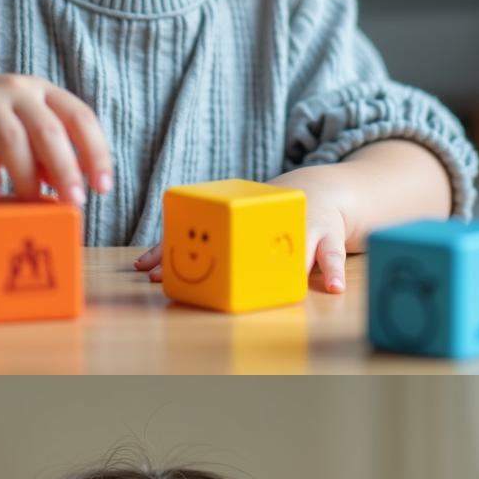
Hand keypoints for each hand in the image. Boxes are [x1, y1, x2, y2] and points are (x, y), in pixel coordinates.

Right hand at [0, 71, 112, 208]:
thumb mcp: (25, 129)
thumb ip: (47, 156)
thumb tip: (67, 191)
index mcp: (45, 92)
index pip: (80, 117)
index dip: (96, 152)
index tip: (102, 187)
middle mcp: (19, 91)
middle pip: (48, 130)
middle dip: (65, 169)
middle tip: (73, 202)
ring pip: (13, 140)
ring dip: (27, 176)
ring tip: (32, 202)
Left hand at [133, 165, 358, 289]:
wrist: (323, 190)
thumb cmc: (262, 214)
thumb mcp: (230, 221)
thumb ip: (197, 242)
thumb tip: (145, 269)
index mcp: (241, 213)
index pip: (199, 234)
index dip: (174, 249)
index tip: (149, 271)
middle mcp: (270, 218)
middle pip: (247, 240)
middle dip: (231, 259)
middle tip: (223, 277)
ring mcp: (303, 226)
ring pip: (295, 247)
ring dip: (291, 265)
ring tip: (290, 282)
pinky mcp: (330, 236)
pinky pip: (332, 257)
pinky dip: (333, 272)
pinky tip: (332, 289)